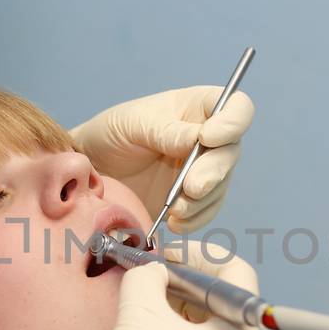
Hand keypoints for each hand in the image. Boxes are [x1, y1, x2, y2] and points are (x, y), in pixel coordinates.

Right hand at [42, 251, 268, 329]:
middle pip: (228, 310)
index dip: (197, 256)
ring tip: (151, 324)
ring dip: (189, 324)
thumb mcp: (137, 313)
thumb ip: (147, 277)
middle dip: (188, 291)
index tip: (162, 259)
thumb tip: (154, 273)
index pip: (236, 273)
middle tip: (151, 288)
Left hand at [69, 86, 254, 232]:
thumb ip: (166, 131)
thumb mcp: (133, 123)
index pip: (237, 108)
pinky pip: (206, 211)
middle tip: (191, 187)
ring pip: (221, 185)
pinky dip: (194, 219)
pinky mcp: (191, 200)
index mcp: (198, 108)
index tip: (208, 137)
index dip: (232, 122)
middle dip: (214, 172)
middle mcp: (208, 138)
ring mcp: (201, 170)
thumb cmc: (111, 133)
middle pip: (231, 152)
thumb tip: (199, 139)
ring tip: (174, 209)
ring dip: (202, 200)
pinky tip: (173, 221)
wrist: (91, 169)